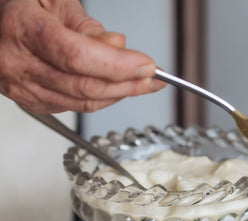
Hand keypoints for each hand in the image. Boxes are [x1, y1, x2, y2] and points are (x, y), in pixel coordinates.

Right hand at [0, 0, 164, 112]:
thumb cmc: (22, 8)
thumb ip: (86, 26)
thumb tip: (118, 47)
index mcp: (23, 30)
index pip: (78, 57)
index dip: (117, 66)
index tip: (147, 66)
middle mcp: (19, 65)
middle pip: (85, 86)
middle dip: (127, 84)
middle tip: (153, 78)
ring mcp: (24, 88)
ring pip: (84, 103)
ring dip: (120, 95)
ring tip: (142, 84)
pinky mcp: (33, 103)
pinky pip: (76, 108)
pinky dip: (103, 100)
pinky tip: (116, 89)